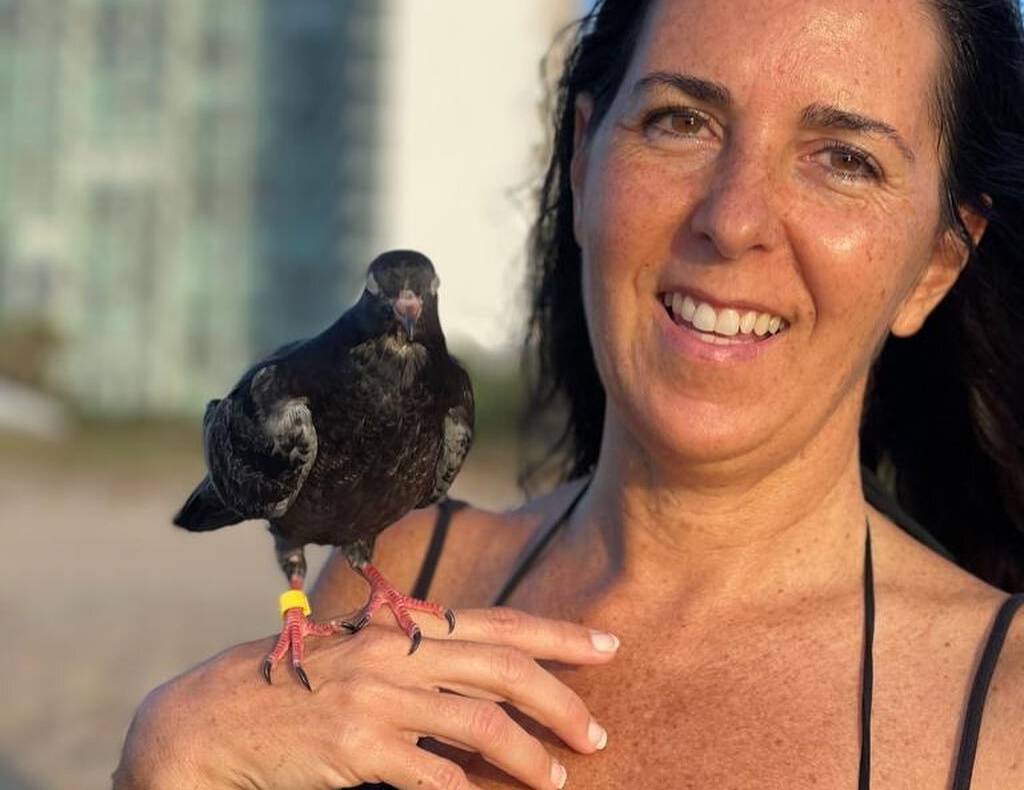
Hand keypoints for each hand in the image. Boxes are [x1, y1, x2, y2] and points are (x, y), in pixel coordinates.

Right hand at [113, 607, 618, 789]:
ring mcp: (377, 701)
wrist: (220, 715)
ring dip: (529, 755)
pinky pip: (431, 776)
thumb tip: (488, 670)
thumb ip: (421, 656)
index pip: (499, 621)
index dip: (558, 633)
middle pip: (502, 667)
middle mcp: (397, 655)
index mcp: (403, 627)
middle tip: (597, 733)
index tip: (608, 645)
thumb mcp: (365, 655)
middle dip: (561, 698)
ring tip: (557, 779)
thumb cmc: (302, 684)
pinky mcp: (355, 750)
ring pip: (479, 723)